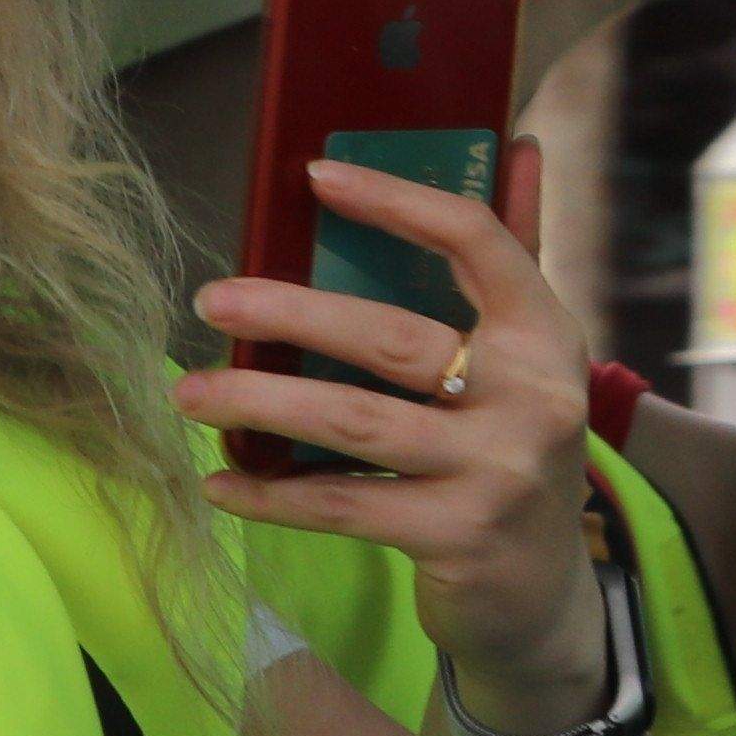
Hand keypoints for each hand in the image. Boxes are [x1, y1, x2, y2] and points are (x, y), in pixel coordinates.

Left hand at [182, 139, 609, 731]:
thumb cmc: (514, 451)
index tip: (315, 175)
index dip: (395, 199)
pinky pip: (341, 504)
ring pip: (353, 420)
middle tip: (210, 297)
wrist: (542, 596)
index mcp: (547, 334)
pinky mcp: (457, 537)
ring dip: (258, 401)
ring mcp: (498, 471)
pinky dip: (271, 494)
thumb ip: (518, 252)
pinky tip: (218, 482)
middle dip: (288, 311)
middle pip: (390, 336)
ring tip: (188, 392)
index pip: (475, 241)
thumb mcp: (531, 356)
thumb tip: (514, 140)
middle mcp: (534, 397)